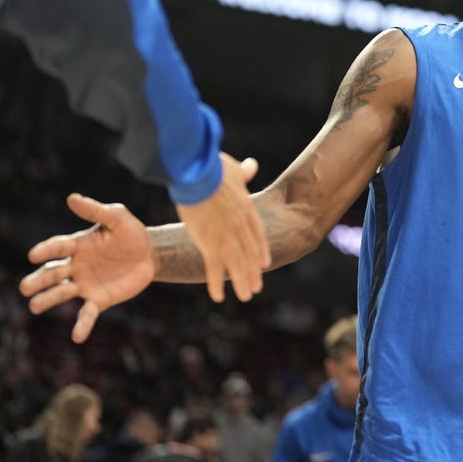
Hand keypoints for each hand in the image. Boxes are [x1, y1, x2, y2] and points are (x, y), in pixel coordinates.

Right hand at [20, 193, 154, 342]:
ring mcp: (85, 284)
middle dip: (39, 280)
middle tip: (25, 287)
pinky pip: (87, 313)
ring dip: (48, 300)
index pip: (58, 248)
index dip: (46, 251)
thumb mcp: (117, 217)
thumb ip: (95, 210)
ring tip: (34, 306)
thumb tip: (71, 198)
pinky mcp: (99, 299)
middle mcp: (76, 266)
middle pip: (53, 274)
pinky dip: (82, 325)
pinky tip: (77, 336)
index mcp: (77, 246)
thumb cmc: (131, 232)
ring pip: (62, 294)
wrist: (151, 254)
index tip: (33, 255)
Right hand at [174, 153, 269, 302]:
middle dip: (253, 271)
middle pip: (250, 253)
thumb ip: (243, 172)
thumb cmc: (212, 167)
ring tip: (246, 295)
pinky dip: (216, 283)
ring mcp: (227, 236)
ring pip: (238, 264)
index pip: (257, 234)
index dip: (261, 250)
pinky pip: (214, 267)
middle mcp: (240, 226)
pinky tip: (219, 296)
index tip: (265, 263)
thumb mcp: (232, 168)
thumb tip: (252, 165)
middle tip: (256, 287)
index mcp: (246, 209)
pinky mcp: (209, 242)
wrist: (197, 174)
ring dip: (242, 281)